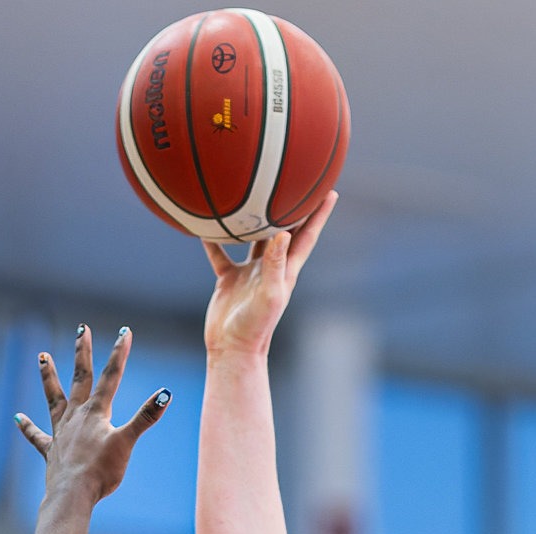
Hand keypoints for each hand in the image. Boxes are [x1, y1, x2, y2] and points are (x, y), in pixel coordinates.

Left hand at [13, 325, 170, 504]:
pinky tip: (17, 418)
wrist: (72, 495)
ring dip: (49, 376)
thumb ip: (145, 417)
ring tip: (42, 356)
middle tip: (81, 329)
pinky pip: (37, 436)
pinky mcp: (51, 450)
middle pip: (79, 378)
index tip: (124, 331)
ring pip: (54, 398)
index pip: (110, 376)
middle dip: (82, 352)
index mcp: (96, 412)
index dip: (119, 353)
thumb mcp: (126, 442)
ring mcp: (61, 432)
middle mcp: (76, 416)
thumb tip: (165, 394)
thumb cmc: (101, 471)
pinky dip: (27, 427)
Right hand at [201, 192, 337, 359]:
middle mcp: (270, 267)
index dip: (319, 214)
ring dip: (254, 220)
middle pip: (285, 231)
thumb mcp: (269, 295)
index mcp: (286, 270)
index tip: (330, 191)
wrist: (232, 348)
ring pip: (253, 239)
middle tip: (298, 182)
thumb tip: (282, 234)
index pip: (307, 236)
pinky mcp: (229, 279)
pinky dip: (215, 241)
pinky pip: (221, 254)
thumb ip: (275, 265)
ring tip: (252, 196)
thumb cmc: (255, 326)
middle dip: (292, 209)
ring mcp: (249, 272)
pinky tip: (206, 226)